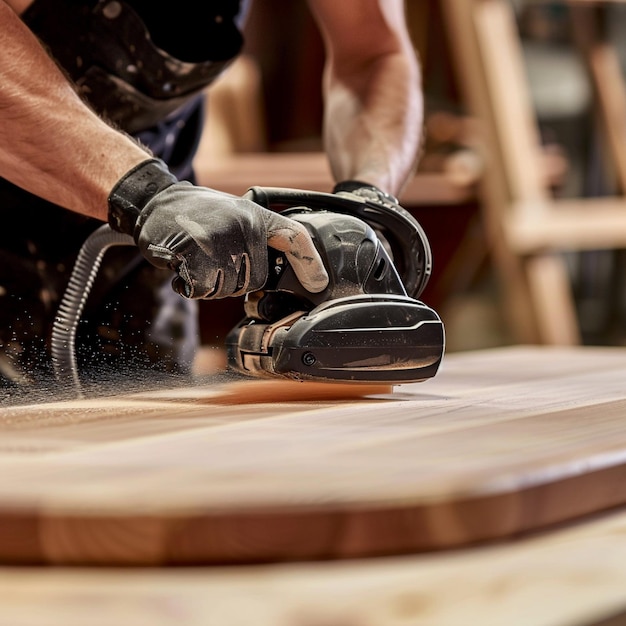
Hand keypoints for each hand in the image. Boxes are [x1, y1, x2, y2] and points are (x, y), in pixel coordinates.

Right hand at [108, 159, 328, 298]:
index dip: (310, 262)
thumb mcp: (238, 218)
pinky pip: (203, 289)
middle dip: (233, 280)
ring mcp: (220, 239)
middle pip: (254, 281)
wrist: (157, 202)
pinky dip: (191, 285)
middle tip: (213, 259)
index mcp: (257, 216)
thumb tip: (283, 277)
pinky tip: (184, 265)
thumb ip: (259, 242)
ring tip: (198, 259)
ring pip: (228, 289)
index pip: (294, 237)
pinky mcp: (195, 251)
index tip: (320, 284)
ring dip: (210, 284)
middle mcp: (243, 226)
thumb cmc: (201, 215)